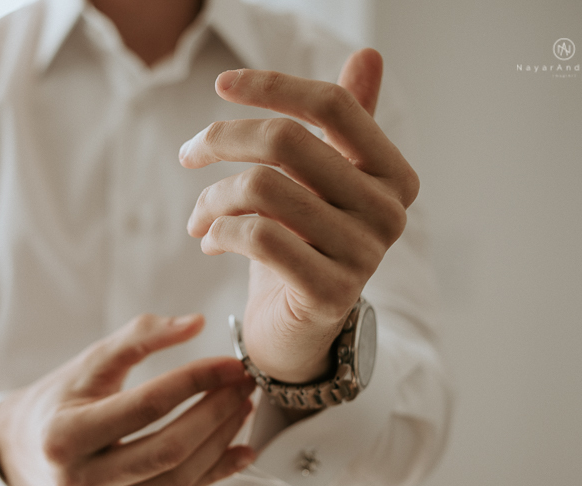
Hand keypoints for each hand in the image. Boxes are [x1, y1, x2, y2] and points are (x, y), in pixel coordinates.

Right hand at [0, 313, 255, 485]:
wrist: (22, 448)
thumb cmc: (59, 398)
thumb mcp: (89, 361)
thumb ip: (139, 337)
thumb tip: (197, 323)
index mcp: (64, 435)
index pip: (147, 406)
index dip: (196, 381)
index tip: (230, 364)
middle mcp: (77, 480)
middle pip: (167, 451)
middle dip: (215, 416)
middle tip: (243, 387)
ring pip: (176, 482)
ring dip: (219, 445)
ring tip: (241, 410)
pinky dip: (212, 475)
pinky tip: (239, 450)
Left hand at [179, 49, 417, 382]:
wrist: (297, 334)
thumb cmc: (305, 248)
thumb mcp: (321, 184)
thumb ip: (344, 126)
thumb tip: (370, 54)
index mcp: (393, 175)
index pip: (332, 106)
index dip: (272, 87)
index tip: (222, 85)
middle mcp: (389, 212)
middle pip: (286, 140)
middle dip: (222, 139)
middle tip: (188, 153)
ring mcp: (363, 255)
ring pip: (261, 188)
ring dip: (211, 198)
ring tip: (196, 217)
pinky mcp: (327, 293)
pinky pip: (255, 237)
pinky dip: (218, 232)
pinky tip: (209, 241)